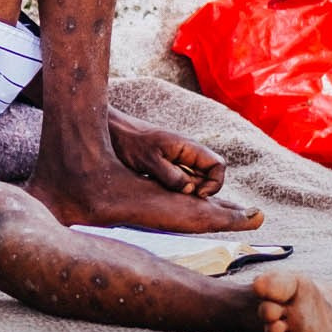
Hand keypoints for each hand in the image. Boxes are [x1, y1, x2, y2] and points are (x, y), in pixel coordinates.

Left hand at [109, 109, 225, 197]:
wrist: (113, 133)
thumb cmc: (130, 142)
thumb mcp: (149, 160)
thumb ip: (170, 175)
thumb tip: (190, 190)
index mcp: (188, 148)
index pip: (218, 165)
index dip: (215, 183)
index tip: (198, 195)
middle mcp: (188, 155)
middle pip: (209, 177)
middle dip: (200, 191)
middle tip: (181, 198)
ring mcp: (179, 162)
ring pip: (195, 182)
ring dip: (188, 192)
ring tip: (169, 196)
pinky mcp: (168, 169)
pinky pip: (182, 183)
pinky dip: (177, 191)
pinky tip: (163, 195)